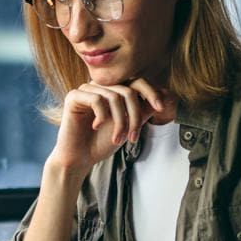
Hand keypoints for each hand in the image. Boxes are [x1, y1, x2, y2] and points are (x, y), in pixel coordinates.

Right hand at [46, 79, 169, 178]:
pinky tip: (96, 127)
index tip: (161, 108)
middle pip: (128, 90)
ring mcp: (86, 89)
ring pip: (114, 97)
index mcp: (113, 90)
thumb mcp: (129, 126)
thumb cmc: (102, 143)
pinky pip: (97, 99)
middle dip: (135, 116)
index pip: (136, 82)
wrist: (80, 159)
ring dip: (120, 122)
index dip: (151, 92)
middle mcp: (100, 86)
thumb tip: (166, 94)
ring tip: (117, 139)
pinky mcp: (74, 96)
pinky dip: (102, 117)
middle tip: (134, 137)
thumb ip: (144, 110)